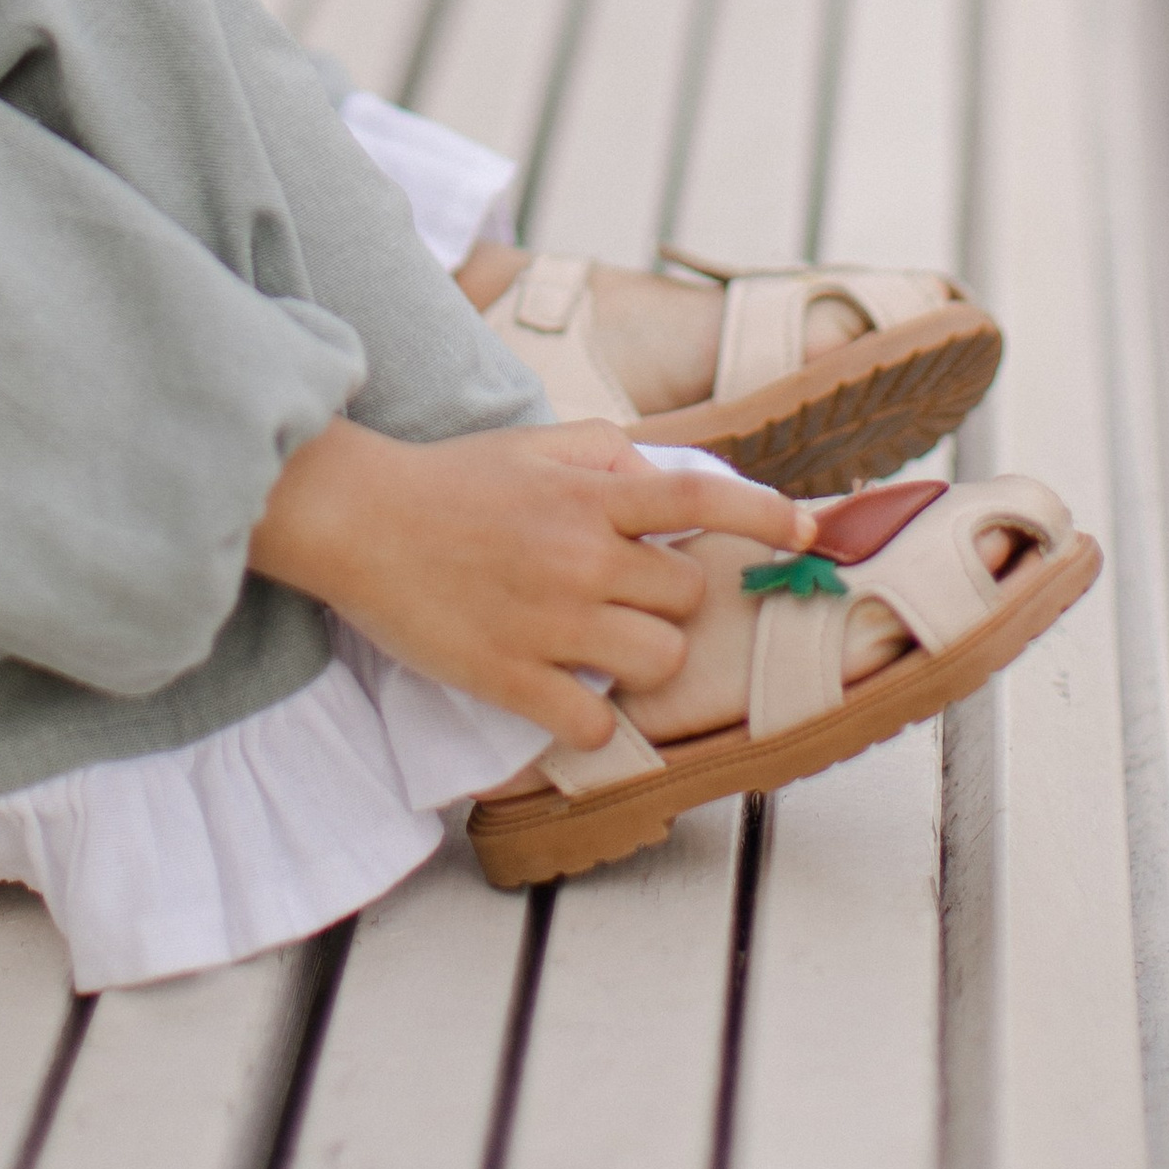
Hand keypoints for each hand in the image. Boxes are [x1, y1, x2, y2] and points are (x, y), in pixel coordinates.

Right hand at [247, 415, 809, 746]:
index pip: (698, 498)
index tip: (807, 531)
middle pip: (686, 597)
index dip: (764, 515)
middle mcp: (580, 556)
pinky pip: (594, 724)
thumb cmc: (452, 480)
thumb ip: (610, 456)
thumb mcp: (536, 445)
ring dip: (642, 659)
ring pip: (658, 663)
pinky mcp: (510, 677)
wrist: (361, 519)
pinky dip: (591, 719)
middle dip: (667, 598)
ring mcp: (548, 621)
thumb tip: (667, 480)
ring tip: (599, 644)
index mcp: (589, 496)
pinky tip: (565, 696)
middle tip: (620, 592)